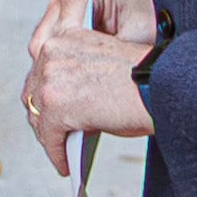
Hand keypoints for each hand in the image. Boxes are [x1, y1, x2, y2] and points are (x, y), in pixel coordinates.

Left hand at [19, 0, 161, 175]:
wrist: (163, 84)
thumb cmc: (147, 74)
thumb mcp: (106, 58)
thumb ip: (80, 71)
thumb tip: (70, 101)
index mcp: (66, 33)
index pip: (40, 57)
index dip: (41, 80)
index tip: (44, 96)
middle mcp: (52, 50)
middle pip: (33, 86)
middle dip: (42, 108)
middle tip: (50, 127)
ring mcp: (50, 77)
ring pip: (37, 112)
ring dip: (47, 131)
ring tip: (58, 145)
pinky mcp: (56, 105)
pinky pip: (49, 136)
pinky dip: (56, 153)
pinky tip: (65, 163)